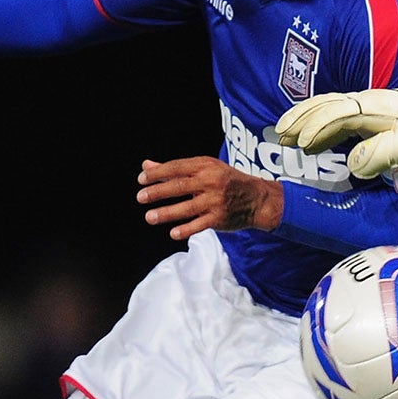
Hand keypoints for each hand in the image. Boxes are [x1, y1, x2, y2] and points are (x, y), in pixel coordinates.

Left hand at [137, 157, 283, 240]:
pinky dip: (186, 229)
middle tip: (140, 197)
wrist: (257, 198)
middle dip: (158, 192)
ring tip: (149, 217)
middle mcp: (210, 181)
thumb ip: (174, 169)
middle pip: (179, 186)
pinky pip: (200, 224)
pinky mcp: (220, 218)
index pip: (176, 167)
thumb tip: (146, 166)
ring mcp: (215, 201)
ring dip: (166, 213)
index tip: (141, 179)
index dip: (157, 173)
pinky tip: (173, 233)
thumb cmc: (225, 181)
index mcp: (205, 166)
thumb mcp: (204, 169)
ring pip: (187, 208)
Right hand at [277, 85, 397, 178]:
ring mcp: (364, 102)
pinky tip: (310, 133)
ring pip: (326, 105)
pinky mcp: (367, 108)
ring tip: (284, 132)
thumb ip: (380, 156)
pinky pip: (335, 109)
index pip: (336, 116)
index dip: (316, 129)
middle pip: (324, 106)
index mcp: (372, 109)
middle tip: (279, 135)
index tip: (301, 145)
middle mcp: (364, 101)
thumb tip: (353, 165)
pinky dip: (317, 117)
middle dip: (299, 119)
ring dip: (303, 117)